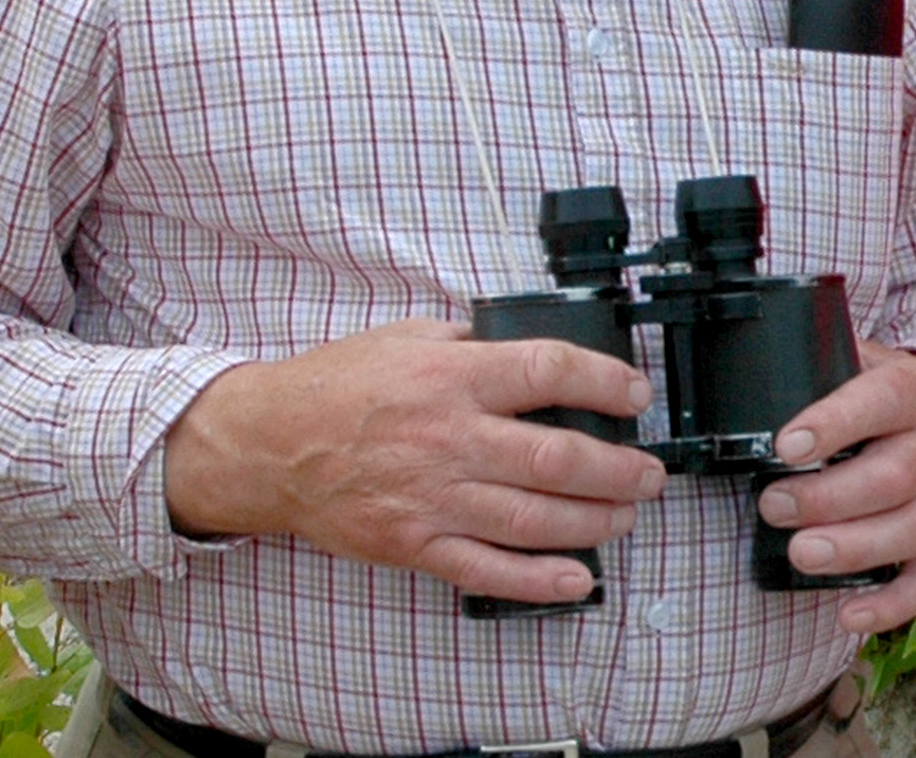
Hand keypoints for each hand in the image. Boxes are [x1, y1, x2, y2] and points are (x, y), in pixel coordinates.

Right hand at [163, 319, 665, 606]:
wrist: (269, 442)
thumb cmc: (333, 388)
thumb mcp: (401, 337)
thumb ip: (466, 340)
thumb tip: (524, 345)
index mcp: (448, 376)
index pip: (548, 372)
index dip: (606, 381)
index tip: (633, 393)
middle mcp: (448, 437)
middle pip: (559, 457)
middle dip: (620, 468)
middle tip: (646, 472)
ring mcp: (433, 496)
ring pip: (537, 518)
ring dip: (597, 520)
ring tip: (624, 514)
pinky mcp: (416, 542)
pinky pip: (490, 569)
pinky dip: (540, 578)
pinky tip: (577, 576)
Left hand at [756, 340, 915, 633]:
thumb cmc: (894, 392)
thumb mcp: (866, 360)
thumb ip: (820, 363)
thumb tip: (752, 369)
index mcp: (913, 391)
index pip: (878, 403)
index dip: (832, 424)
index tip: (785, 447)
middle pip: (891, 478)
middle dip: (827, 499)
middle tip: (774, 505)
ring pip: (913, 530)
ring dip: (854, 548)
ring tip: (801, 553)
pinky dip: (891, 603)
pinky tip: (849, 614)